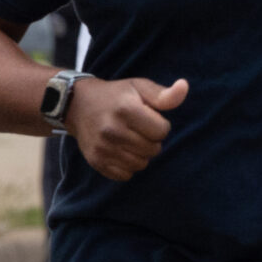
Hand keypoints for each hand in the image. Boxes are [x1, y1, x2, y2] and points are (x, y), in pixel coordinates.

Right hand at [66, 76, 187, 179]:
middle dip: (151, 140)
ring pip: (141, 164)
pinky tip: (120, 151)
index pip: (162, 131)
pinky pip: (125, 175)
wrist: (77, 105)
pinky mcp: (96, 161)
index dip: (159, 125)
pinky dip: (127, 166)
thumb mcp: (139, 87)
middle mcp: (112, 130)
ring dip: (141, 154)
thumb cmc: (116, 96)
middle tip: (137, 129)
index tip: (147, 118)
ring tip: (129, 139)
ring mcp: (102, 147)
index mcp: (126, 110)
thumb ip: (164, 94)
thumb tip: (184, 86)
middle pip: (153, 150)